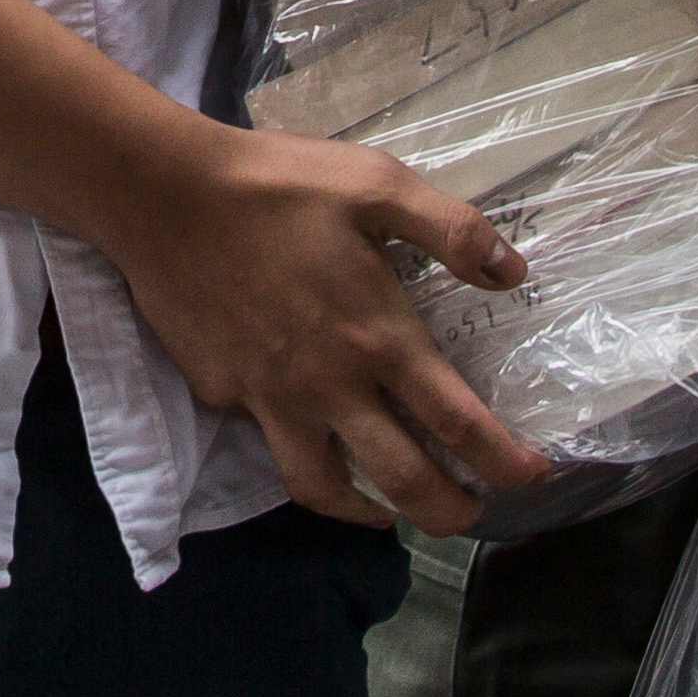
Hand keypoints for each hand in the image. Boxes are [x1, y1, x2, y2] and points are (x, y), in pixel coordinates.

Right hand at [92, 120, 547, 535]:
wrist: (163, 196)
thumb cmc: (277, 185)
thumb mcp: (376, 184)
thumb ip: (450, 229)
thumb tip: (514, 272)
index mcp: (380, 338)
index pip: (459, 424)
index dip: (506, 463)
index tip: (534, 477)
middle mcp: (332, 387)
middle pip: (405, 483)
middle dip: (451, 513)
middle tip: (472, 513)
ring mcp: (273, 399)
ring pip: (326, 489)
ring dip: (372, 511)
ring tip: (391, 507)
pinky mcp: (225, 394)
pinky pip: (269, 439)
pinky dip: (299, 448)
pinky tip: (308, 428)